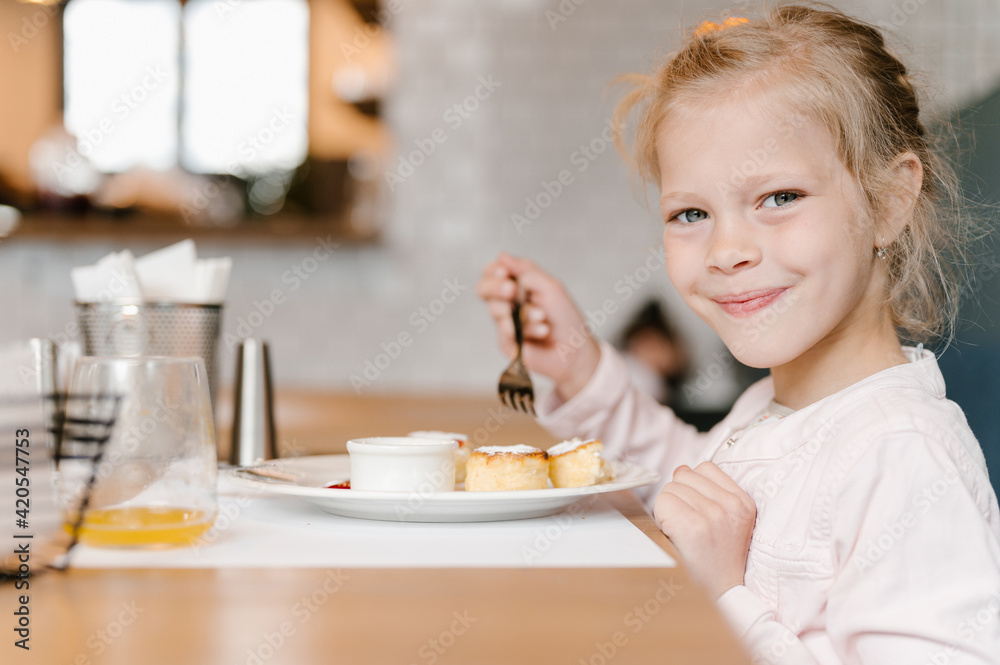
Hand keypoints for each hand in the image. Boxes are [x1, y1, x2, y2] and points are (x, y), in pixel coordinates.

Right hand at [476, 252, 600, 400]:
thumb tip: (501, 255)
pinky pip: (506, 332)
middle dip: (495, 287)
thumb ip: (526, 270)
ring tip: (542, 316)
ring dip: (524, 312)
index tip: (503, 272)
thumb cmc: (565, 317)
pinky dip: (528, 329)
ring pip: (496, 310)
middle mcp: (506, 302)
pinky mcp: (506, 342)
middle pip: (482, 289)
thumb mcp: (550, 287)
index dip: (493, 270)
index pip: (492, 272)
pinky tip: (542, 331)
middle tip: (512, 291)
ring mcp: (504, 323)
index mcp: (516, 285)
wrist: (575, 348)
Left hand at [653, 462, 756, 599]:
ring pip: (670, 488)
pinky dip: (661, 518)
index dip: (693, 486)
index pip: (706, 467)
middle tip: (689, 526)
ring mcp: (713, 516)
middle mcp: (731, 507)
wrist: (720, 596)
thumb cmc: (717, 559)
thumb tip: (682, 469)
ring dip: (668, 509)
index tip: (697, 510)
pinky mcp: (693, 528)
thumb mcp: (727, 521)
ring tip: (684, 533)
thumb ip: (707, 491)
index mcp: (744, 503)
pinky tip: (674, 536)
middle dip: (679, 498)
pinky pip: (662, 503)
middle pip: (683, 475)